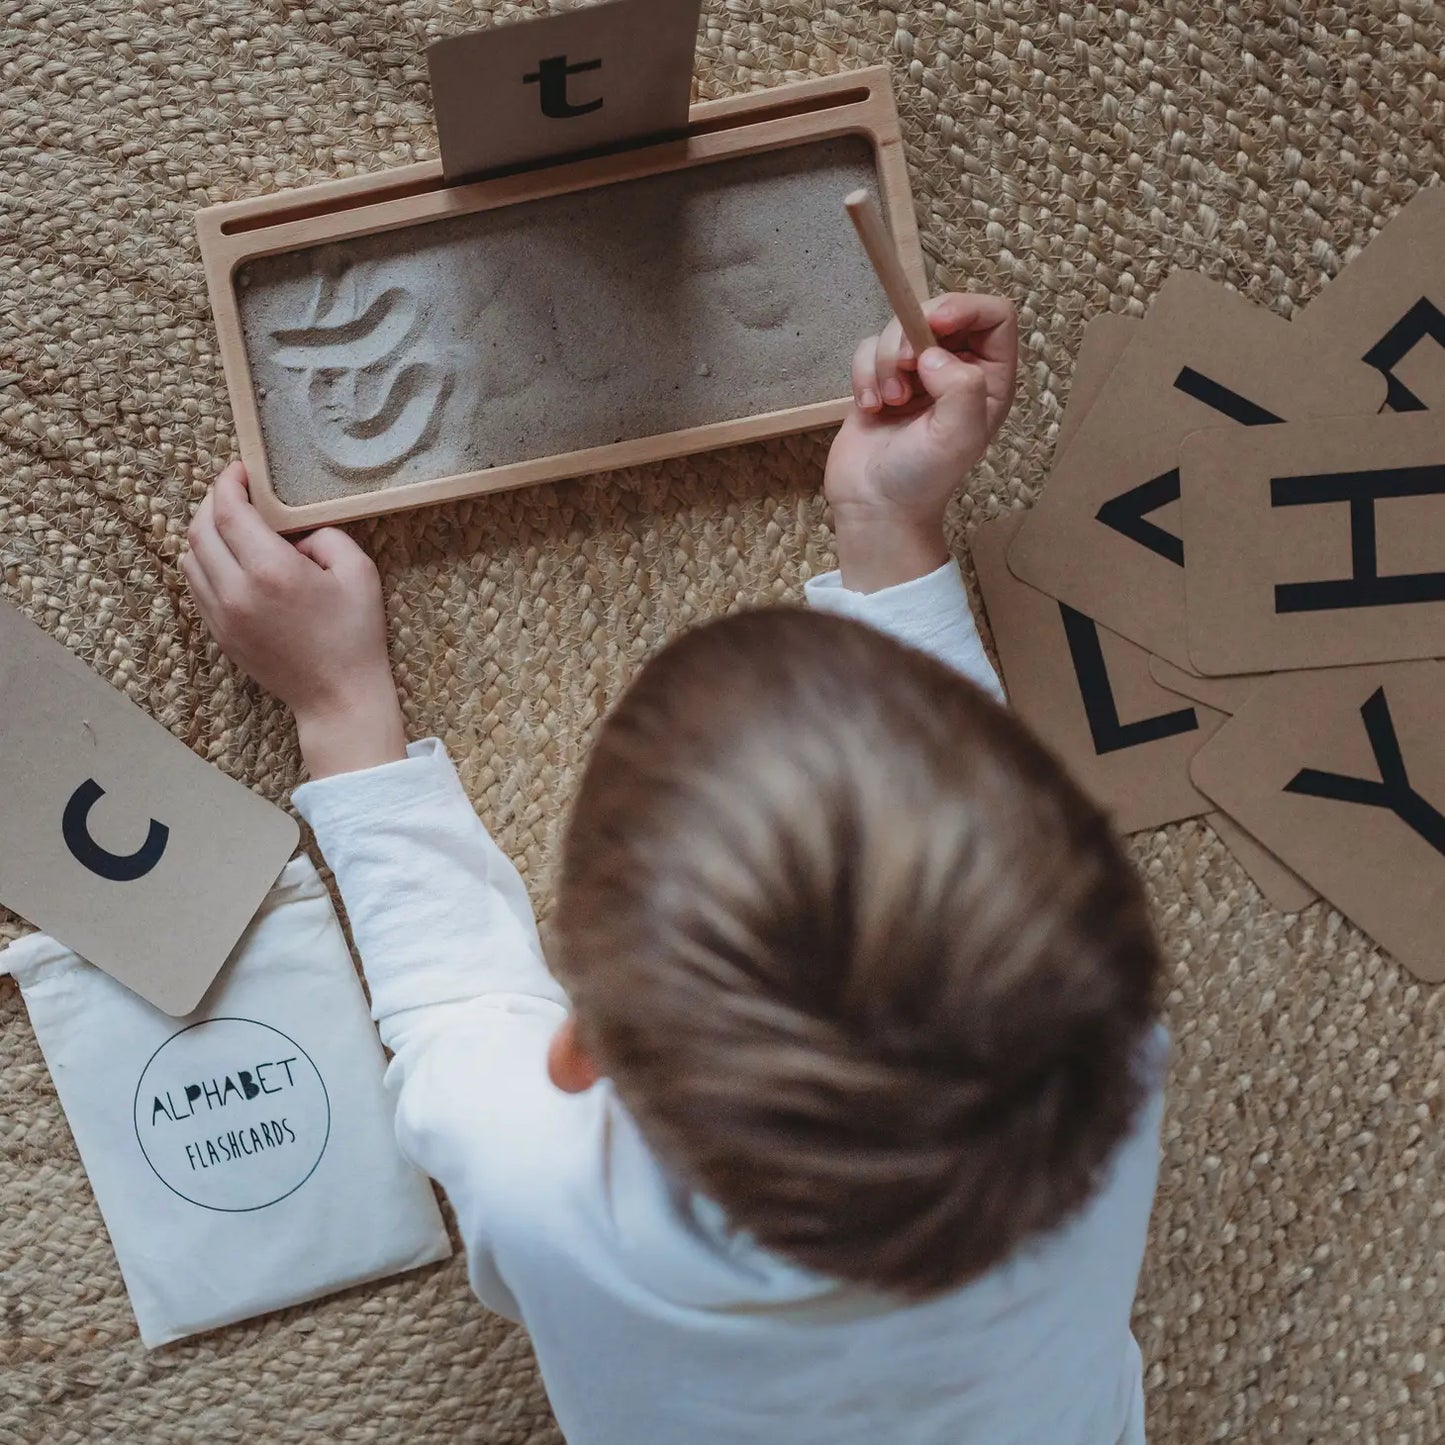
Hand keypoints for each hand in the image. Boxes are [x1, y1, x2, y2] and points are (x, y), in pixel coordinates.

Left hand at [183, 461, 407, 778]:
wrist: (338, 698)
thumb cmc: (355, 636)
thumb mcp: (360, 572)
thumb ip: (326, 536)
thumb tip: (297, 533)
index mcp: (272, 571)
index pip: (228, 511)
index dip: (228, 483)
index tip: (240, 472)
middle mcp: (237, 591)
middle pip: (199, 529)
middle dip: (212, 502)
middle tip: (235, 493)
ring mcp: (222, 615)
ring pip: (189, 557)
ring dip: (205, 533)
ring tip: (231, 526)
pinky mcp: (220, 633)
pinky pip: (196, 585)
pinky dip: (205, 562)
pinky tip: (230, 560)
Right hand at [824, 293, 1017, 591]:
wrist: (876, 508)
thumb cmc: (923, 480)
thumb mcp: (958, 436)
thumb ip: (962, 387)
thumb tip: (932, 354)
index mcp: (990, 380)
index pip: (995, 315)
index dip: (965, 308)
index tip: (933, 327)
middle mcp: (957, 370)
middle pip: (940, 312)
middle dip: (911, 332)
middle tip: (900, 366)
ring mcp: (917, 374)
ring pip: (897, 328)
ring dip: (883, 360)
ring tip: (888, 401)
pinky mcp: (881, 381)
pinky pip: (867, 350)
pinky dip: (862, 374)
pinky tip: (869, 408)